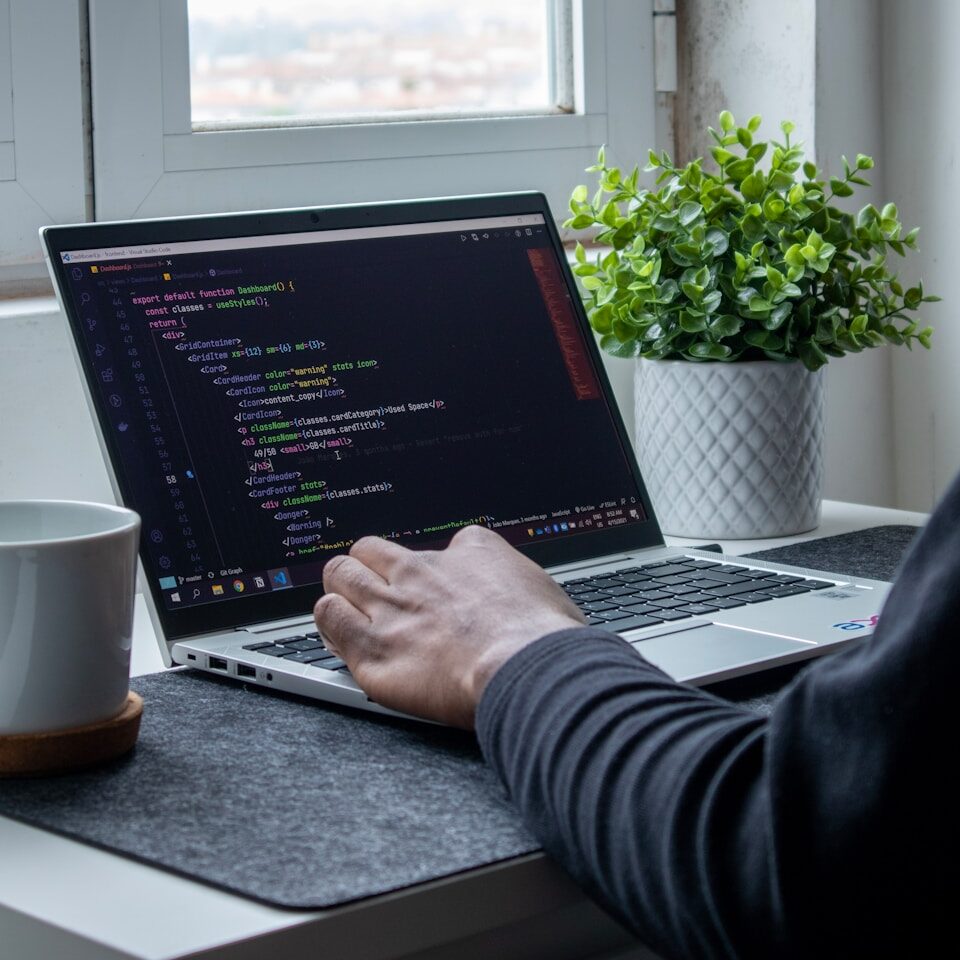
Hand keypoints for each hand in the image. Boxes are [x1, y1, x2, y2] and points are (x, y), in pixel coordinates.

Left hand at [313, 525, 585, 727]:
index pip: (433, 548)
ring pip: (341, 575)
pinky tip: (338, 630)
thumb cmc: (545, 639)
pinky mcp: (372, 648)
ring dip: (342, 589)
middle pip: (371, 550)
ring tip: (347, 605)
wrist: (527, 668)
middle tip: (371, 587)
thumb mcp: (543, 590)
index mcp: (470, 552)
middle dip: (367, 566)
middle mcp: (423, 573)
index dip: (428, 570)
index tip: (430, 589)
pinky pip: (328, 617)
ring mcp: (393, 608)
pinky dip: (330, 620)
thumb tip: (525, 600)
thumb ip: (519, 587)